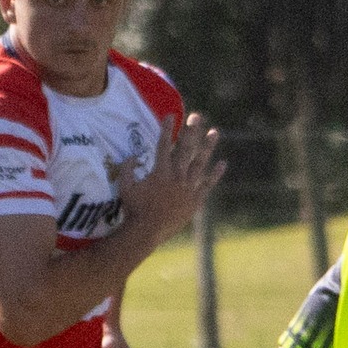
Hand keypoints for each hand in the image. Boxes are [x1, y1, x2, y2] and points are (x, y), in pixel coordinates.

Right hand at [118, 112, 225, 247]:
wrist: (147, 232)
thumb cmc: (134, 210)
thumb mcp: (125, 187)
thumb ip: (127, 169)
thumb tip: (131, 156)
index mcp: (160, 171)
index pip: (163, 145)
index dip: (166, 129)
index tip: (170, 115)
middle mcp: (176, 176)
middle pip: (186, 148)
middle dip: (191, 130)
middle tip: (196, 115)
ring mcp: (188, 188)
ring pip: (200, 163)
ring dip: (208, 146)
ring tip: (214, 132)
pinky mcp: (195, 200)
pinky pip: (207, 185)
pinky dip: (215, 174)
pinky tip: (223, 163)